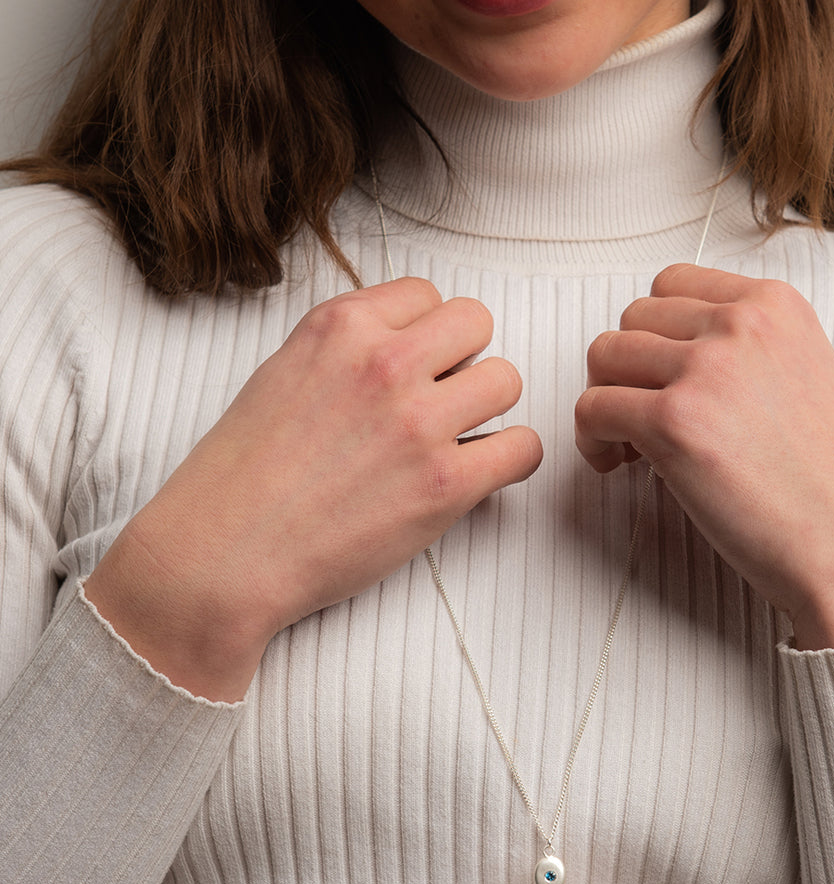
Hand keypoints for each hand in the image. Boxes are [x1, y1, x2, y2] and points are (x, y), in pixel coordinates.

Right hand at [86, 278, 541, 698]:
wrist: (223, 554)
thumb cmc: (240, 475)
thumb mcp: (281, 373)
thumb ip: (346, 347)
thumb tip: (403, 342)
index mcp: (340, 327)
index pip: (425, 293)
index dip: (423, 332)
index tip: (412, 365)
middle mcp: (384, 363)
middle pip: (477, 322)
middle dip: (463, 358)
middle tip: (439, 399)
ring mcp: (419, 423)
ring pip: (506, 379)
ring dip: (489, 408)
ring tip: (457, 438)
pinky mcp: (444, 484)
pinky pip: (523, 447)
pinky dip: (511, 459)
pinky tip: (481, 472)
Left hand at [575, 264, 833, 649]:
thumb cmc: (828, 481)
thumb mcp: (804, 374)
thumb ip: (743, 350)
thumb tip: (667, 358)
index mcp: (775, 305)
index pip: (672, 284)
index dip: (654, 335)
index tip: (662, 376)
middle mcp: (740, 323)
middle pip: (632, 319)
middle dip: (626, 369)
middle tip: (641, 417)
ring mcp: (705, 368)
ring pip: (604, 355)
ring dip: (605, 400)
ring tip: (629, 445)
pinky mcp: (673, 421)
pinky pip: (592, 408)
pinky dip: (591, 439)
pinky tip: (619, 465)